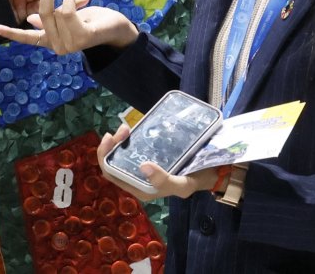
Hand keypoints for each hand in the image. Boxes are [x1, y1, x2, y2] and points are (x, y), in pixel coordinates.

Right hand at [0, 0, 136, 54]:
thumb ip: (47, 20)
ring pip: (56, 11)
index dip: (10, 32)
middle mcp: (57, 47)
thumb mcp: (64, 18)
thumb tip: (29, 19)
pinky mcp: (82, 38)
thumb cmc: (90, 21)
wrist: (115, 28)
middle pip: (41, 14)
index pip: (26, 38)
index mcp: (50, 41)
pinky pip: (68, 11)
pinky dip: (73, 0)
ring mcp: (70, 45)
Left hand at [95, 123, 226, 199]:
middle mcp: (138, 178)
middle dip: (111, 144)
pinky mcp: (151, 155)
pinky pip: (134, 147)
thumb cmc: (194, 181)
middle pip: (114, 161)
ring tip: (127, 127)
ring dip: (120, 140)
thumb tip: (143, 166)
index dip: (105, 156)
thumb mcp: (182, 185)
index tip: (110, 138)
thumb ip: (164, 181)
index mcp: (140, 187)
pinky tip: (135, 129)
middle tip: (122, 129)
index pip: (111, 174)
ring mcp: (143, 166)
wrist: (210, 173)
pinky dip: (131, 138)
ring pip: (122, 153)